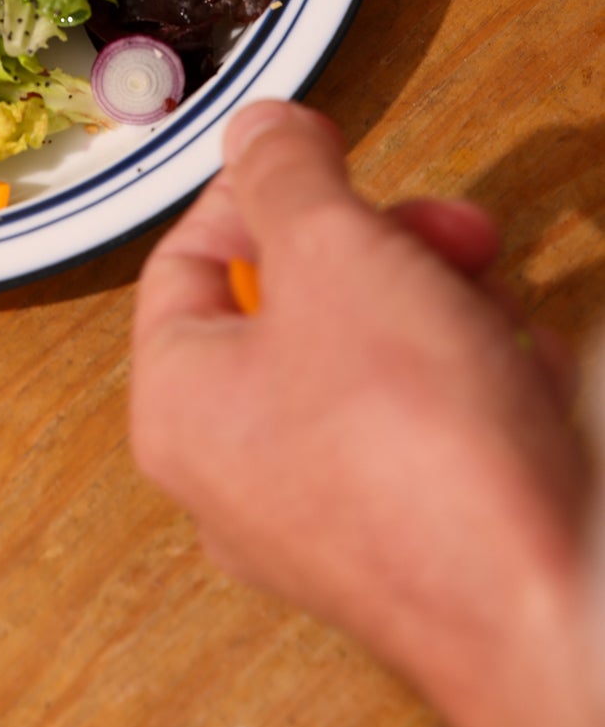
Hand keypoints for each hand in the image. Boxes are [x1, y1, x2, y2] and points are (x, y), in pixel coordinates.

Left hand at [131, 101, 604, 726]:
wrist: (545, 597)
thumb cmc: (416, 445)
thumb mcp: (334, 250)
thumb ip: (285, 173)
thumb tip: (256, 129)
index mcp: (180, 406)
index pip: (184, 264)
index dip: (253, 195)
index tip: (316, 156)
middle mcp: (238, 476)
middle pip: (292, 309)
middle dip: (380, 248)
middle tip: (444, 230)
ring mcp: (328, 519)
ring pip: (371, 363)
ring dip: (440, 308)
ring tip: (493, 307)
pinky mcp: (418, 545)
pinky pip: (434, 431)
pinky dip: (480, 385)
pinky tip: (523, 375)